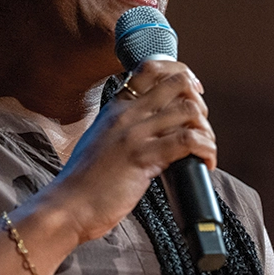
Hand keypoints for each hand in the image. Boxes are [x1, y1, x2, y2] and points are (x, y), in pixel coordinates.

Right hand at [35, 60, 214, 242]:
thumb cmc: (85, 182)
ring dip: (206, 130)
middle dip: (199, 102)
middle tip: (200, 127)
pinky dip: (206, 149)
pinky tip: (206, 162)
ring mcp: (134, 133)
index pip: (152, 68)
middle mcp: (126, 113)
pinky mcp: (142, 157)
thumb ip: (124, 128)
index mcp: (116, 106)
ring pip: (188, 110)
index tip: (193, 92)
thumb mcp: (102, 141)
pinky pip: (188, 140)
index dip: (180, 73)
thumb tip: (158, 130)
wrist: (67, 206)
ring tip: (205, 150)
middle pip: (178, 82)